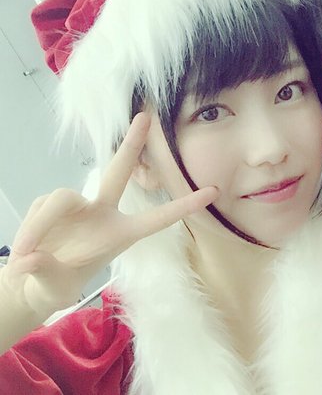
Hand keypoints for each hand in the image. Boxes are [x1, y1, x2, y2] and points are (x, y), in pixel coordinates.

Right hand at [0, 113, 217, 316]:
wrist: (33, 281)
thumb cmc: (57, 283)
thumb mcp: (55, 286)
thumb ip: (45, 271)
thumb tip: (29, 260)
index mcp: (121, 234)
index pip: (159, 218)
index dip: (185, 206)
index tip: (214, 192)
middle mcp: (103, 212)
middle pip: (118, 171)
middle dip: (131, 144)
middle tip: (145, 116)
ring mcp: (78, 205)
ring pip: (60, 200)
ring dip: (40, 226)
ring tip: (27, 256)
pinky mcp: (54, 203)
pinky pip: (41, 207)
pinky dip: (30, 228)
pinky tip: (26, 248)